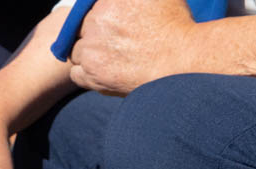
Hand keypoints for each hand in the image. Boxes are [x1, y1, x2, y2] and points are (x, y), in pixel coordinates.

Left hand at [70, 0, 195, 94]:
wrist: (179, 60)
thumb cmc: (174, 24)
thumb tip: (126, 2)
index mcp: (107, 0)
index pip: (87, 6)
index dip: (97, 14)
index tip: (108, 23)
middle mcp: (96, 20)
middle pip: (81, 26)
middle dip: (92, 32)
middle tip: (111, 41)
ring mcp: (92, 49)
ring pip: (76, 50)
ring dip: (88, 53)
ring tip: (106, 57)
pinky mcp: (92, 74)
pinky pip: (75, 73)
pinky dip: (84, 73)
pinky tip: (99, 71)